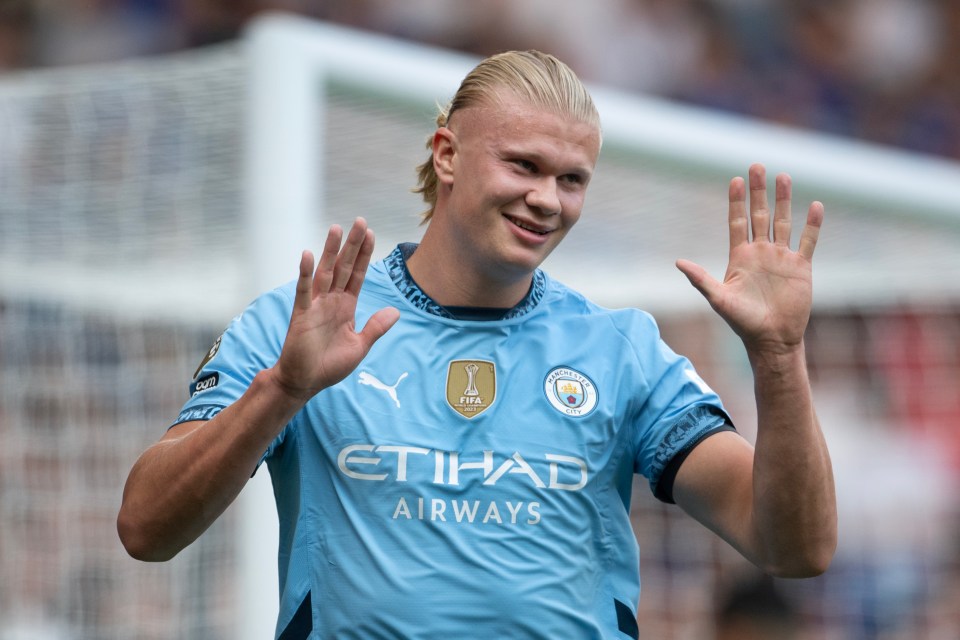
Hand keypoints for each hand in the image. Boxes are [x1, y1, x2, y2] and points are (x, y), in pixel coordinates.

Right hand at [271, 218, 399, 402]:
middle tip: (360, 221)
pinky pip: (304, 291)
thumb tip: (395, 311)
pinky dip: (305, 273)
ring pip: (325, 272)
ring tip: (336, 228)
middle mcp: (331, 301)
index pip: (357, 275)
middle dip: (352, 245)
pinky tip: (308, 255)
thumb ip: (376, 327)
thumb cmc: (330, 365)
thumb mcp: (360, 346)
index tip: (372, 234)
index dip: (365, 255)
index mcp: (346, 306)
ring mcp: (316, 305)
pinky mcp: (302, 315)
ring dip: (330, 251)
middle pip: (343, 266)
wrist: (305, 382)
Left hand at [676, 164, 822, 355]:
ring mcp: (781, 258)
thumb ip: (700, 279)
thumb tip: (678, 262)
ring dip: (783, 200)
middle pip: (759, 215)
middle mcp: (760, 253)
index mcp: (739, 257)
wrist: (772, 339)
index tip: (735, 180)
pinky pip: (808, 241)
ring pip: (783, 222)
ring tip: (783, 176)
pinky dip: (812, 224)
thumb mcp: (718, 299)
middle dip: (758, 192)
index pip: (737, 222)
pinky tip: (815, 205)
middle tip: (757, 166)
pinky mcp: (800, 267)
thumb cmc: (742, 322)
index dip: (736, 201)